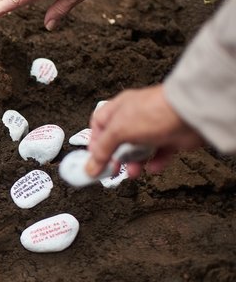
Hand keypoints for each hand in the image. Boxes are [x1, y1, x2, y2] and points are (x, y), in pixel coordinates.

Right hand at [87, 85, 204, 177]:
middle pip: (118, 141)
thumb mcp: (118, 131)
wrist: (190, 115)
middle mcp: (134, 117)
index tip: (93, 160)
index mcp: (118, 109)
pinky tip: (153, 167)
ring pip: (138, 150)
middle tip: (112, 169)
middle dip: (114, 157)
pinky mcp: (170, 138)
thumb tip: (90, 167)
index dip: (95, 143)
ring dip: (134, 163)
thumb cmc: (153, 112)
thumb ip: (102, 150)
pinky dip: (155, 163)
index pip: (99, 126)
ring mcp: (153, 127)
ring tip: (133, 172)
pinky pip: (159, 154)